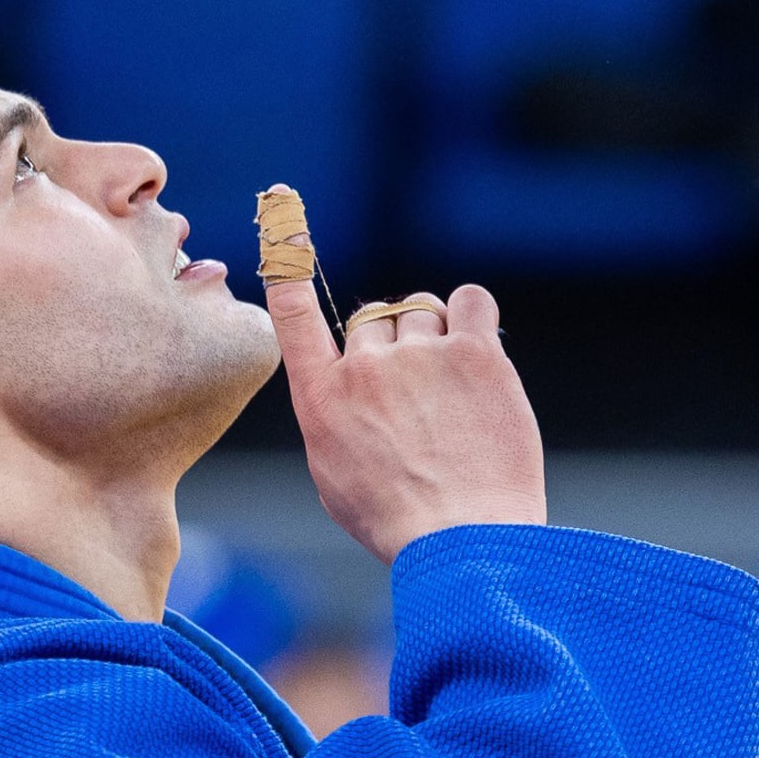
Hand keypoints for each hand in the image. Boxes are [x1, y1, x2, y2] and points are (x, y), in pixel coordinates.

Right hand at [266, 270, 545, 563]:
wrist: (465, 541)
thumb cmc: (401, 522)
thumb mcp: (336, 478)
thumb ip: (336, 419)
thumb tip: (352, 385)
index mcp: (322, 400)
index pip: (294, 316)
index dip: (287, 264)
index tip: (282, 217)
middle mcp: (366, 368)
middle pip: (373, 319)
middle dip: (393, 347)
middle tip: (418, 397)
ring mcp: (421, 356)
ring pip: (422, 312)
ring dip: (435, 339)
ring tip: (452, 394)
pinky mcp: (475, 353)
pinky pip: (470, 301)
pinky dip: (471, 315)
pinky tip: (477, 351)